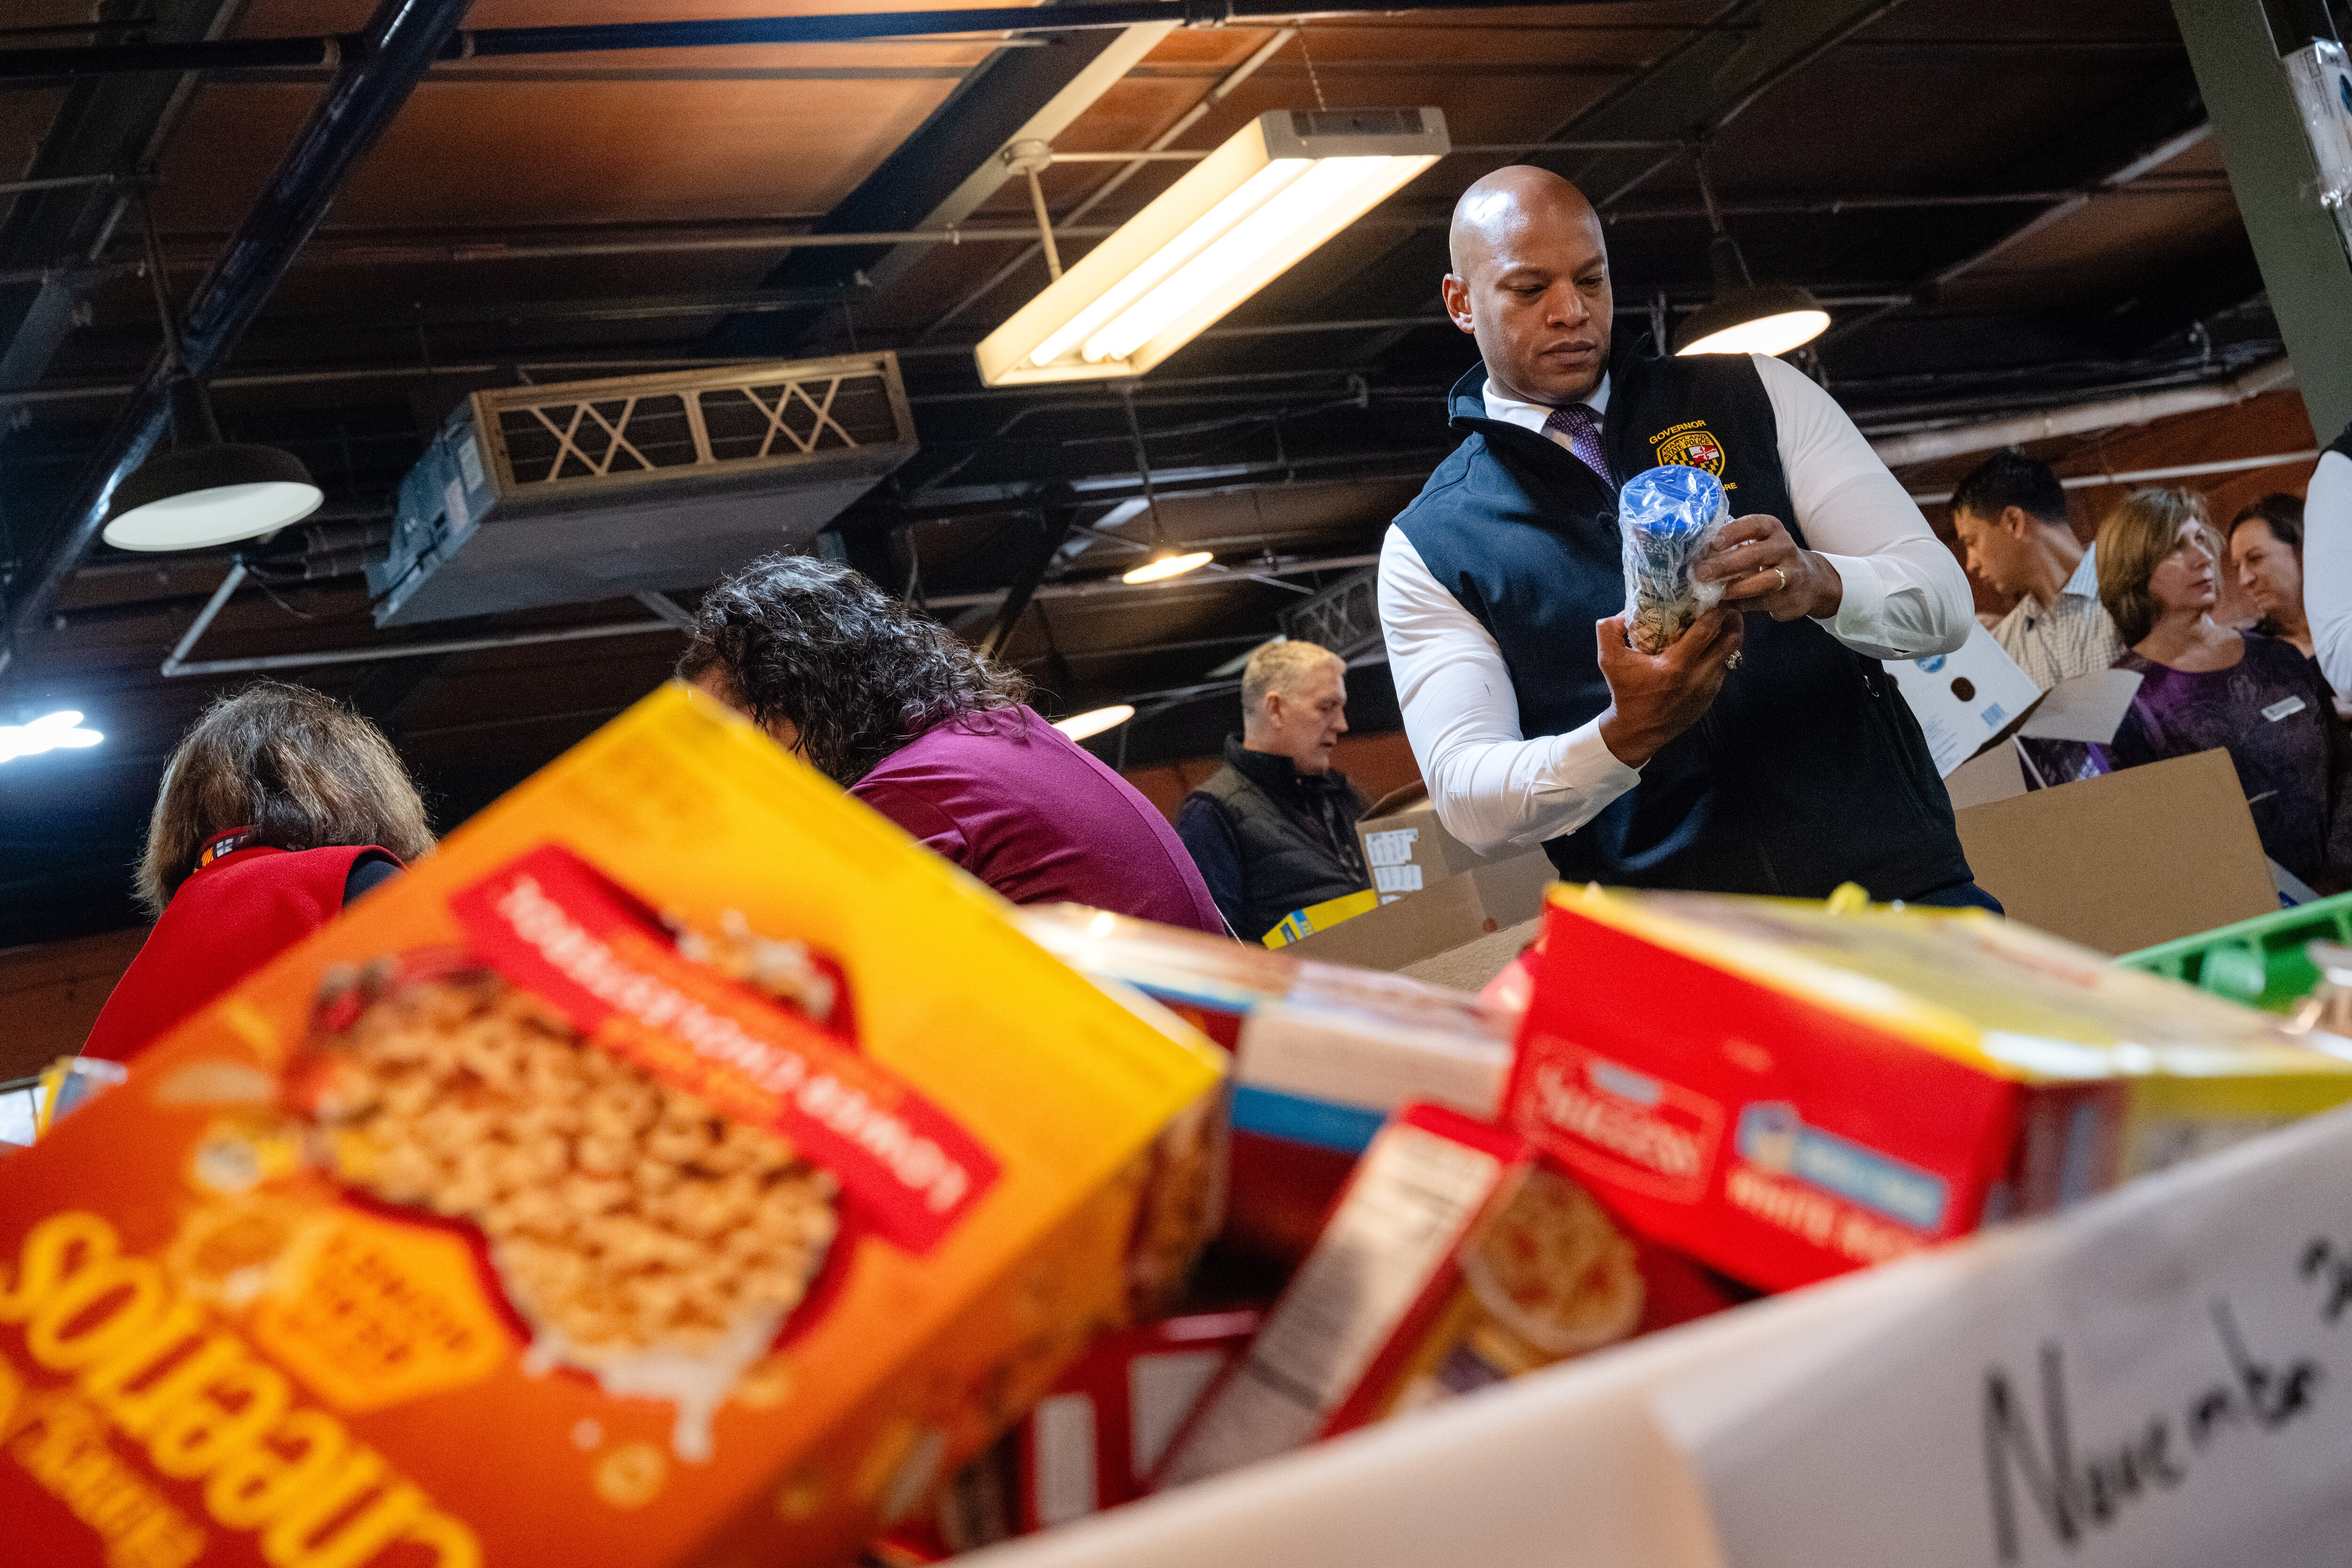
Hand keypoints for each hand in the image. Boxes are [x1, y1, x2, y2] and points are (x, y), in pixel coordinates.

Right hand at [1595, 607, 1743, 767]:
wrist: (1636, 732)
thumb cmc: (1624, 693)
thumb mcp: (1608, 660)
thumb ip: (1609, 630)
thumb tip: (1625, 612)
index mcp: (1675, 665)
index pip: (1707, 630)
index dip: (1717, 610)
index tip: (1716, 597)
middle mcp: (1698, 677)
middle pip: (1730, 641)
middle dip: (1732, 620)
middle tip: (1727, 607)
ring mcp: (1708, 688)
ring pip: (1730, 655)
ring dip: (1728, 637)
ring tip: (1720, 624)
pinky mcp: (1710, 697)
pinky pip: (1722, 669)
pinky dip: (1719, 655)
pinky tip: (1709, 648)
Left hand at [1693, 514, 1842, 621]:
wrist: (1811, 581)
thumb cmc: (1771, 558)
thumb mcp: (1758, 544)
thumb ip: (1733, 546)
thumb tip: (1697, 557)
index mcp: (1771, 529)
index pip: (1752, 525)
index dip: (1731, 533)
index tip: (1712, 543)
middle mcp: (1783, 547)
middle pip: (1754, 554)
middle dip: (1724, 564)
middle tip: (1700, 573)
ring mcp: (1790, 573)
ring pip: (1763, 581)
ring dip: (1735, 588)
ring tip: (1715, 592)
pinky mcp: (1789, 598)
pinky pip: (1761, 602)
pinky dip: (1741, 604)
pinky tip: (1725, 605)